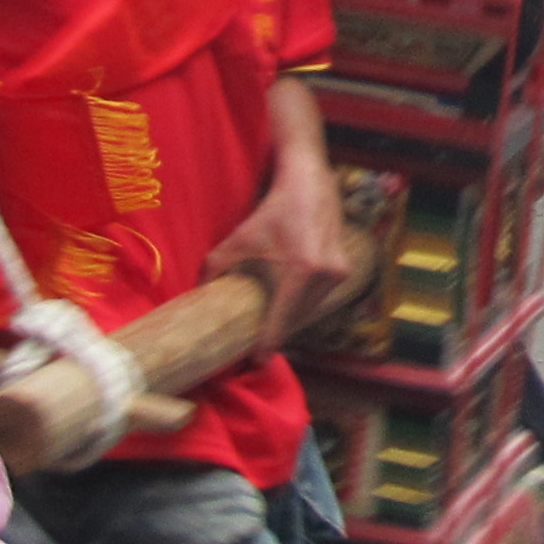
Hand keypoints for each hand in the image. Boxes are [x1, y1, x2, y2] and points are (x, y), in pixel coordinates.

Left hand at [205, 167, 353, 353]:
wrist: (309, 182)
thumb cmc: (275, 209)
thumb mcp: (242, 237)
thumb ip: (217, 264)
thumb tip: (198, 289)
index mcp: (302, 270)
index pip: (283, 316)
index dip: (270, 341)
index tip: (258, 360)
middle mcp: (326, 274)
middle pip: (299, 316)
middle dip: (280, 332)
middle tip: (260, 346)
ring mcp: (339, 271)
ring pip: (312, 308)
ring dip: (293, 319)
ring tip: (273, 329)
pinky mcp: (344, 267)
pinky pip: (322, 297)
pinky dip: (305, 305)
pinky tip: (290, 308)